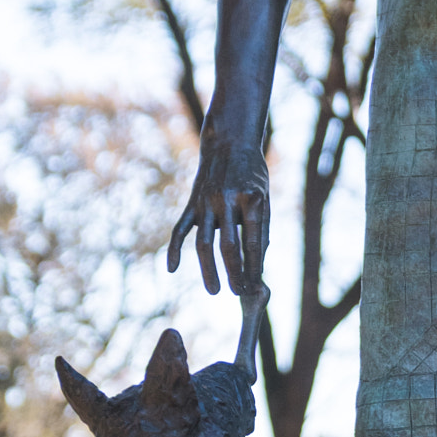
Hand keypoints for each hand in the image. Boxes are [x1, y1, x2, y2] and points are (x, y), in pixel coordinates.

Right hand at [167, 129, 268, 296]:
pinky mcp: (191, 202)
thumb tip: (258, 264)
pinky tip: (172, 269)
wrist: (229, 142)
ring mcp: (206, 201)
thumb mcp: (264, 196)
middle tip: (237, 294)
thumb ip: (260, 228)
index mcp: (251, 199)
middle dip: (233, 272)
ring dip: (208, 269)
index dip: (253, 267)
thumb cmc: (252, 174)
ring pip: (204, 242)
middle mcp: (226, 200)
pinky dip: (174, 249)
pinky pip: (180, 229)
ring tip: (214, 291)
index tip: (255, 287)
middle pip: (228, 245)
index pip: (252, 241)